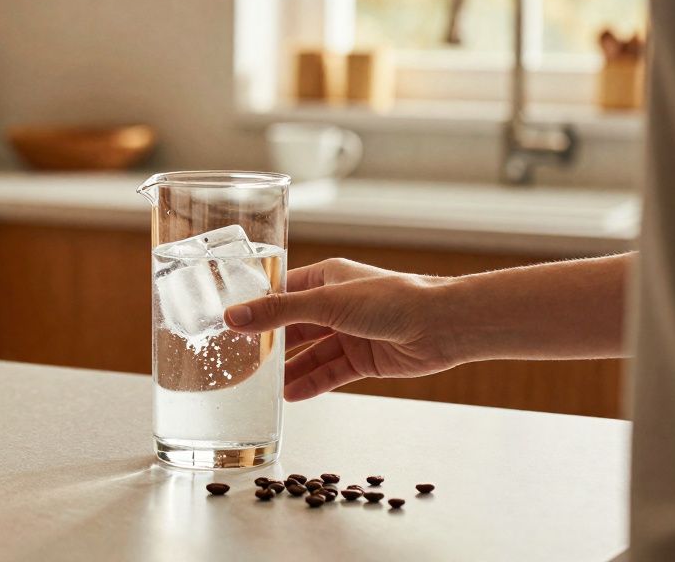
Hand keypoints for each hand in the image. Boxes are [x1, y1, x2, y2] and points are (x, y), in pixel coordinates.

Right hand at [225, 258, 464, 401]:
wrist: (442, 325)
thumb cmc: (391, 299)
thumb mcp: (326, 302)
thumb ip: (279, 312)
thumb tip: (235, 317)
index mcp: (327, 278)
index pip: (282, 292)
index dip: (258, 307)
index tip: (231, 324)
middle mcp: (337, 305)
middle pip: (294, 326)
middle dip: (270, 343)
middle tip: (240, 360)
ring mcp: (351, 333)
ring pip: (311, 353)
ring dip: (289, 369)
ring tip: (260, 388)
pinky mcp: (364, 360)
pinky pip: (331, 373)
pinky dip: (312, 383)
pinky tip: (292, 395)